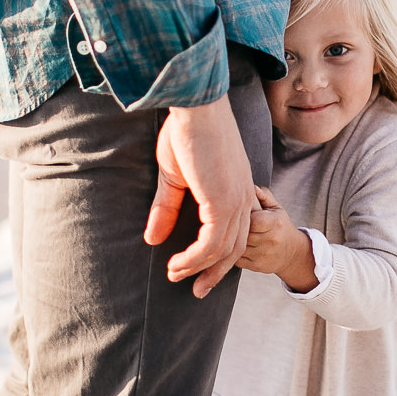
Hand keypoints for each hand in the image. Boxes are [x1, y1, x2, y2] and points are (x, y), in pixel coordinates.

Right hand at [144, 96, 255, 297]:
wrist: (194, 105)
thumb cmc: (185, 129)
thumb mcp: (174, 174)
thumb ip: (168, 206)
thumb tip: (152, 238)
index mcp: (238, 186)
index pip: (235, 228)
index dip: (220, 252)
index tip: (202, 269)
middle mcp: (244, 196)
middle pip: (236, 246)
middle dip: (216, 271)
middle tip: (197, 289)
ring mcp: (236, 200)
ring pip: (223, 249)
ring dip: (199, 268)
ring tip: (176, 277)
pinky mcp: (223, 202)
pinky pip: (211, 244)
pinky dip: (194, 259)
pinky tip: (176, 264)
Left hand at [238, 187, 318, 292]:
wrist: (293, 254)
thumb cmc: (281, 227)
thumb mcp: (277, 209)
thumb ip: (264, 196)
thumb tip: (250, 186)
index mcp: (276, 223)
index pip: (253, 220)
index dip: (243, 216)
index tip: (239, 212)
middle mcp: (271, 240)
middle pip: (244, 233)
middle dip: (236, 227)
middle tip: (230, 220)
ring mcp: (263, 255)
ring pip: (237, 247)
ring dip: (232, 240)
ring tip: (231, 232)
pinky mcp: (256, 266)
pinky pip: (236, 259)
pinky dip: (232, 252)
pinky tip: (235, 245)